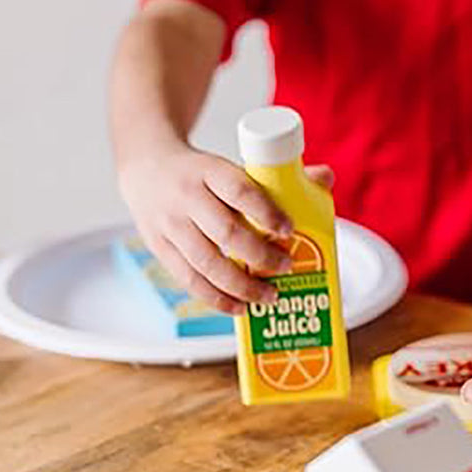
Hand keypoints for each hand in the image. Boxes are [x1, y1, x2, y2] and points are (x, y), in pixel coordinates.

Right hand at [118, 141, 334, 313]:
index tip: (289, 229)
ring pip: (206, 262)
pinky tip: (240, 308)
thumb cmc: (203, 172)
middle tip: (287, 267)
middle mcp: (186, 197)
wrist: (145, 169)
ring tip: (270, 296)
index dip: (265, 211)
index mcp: (208, 170)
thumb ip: (277, 175)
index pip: (238, 189)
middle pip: (224, 232)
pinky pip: (189, 280)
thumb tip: (325, 178)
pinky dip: (216, 298)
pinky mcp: (160, 249)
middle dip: (260, 255)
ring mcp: (170, 225)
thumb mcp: (231, 163)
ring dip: (241, 285)